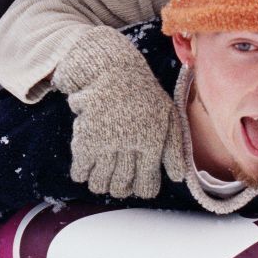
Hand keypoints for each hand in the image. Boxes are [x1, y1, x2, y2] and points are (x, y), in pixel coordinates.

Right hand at [54, 26, 179, 198]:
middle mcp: (131, 145)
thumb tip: (176, 178)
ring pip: (101, 180)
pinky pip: (82, 167)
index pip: (147, 183)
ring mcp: (108, 141)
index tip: (136, 187)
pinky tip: (83, 171)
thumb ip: (174, 147)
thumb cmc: (141, 92)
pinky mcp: (87, 136)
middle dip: (118, 189)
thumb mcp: (167, 115)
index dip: (141, 190)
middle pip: (122, 185)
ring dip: (99, 184)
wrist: (111, 67)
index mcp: (153, 141)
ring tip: (99, 181)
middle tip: (115, 185)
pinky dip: (81, 173)